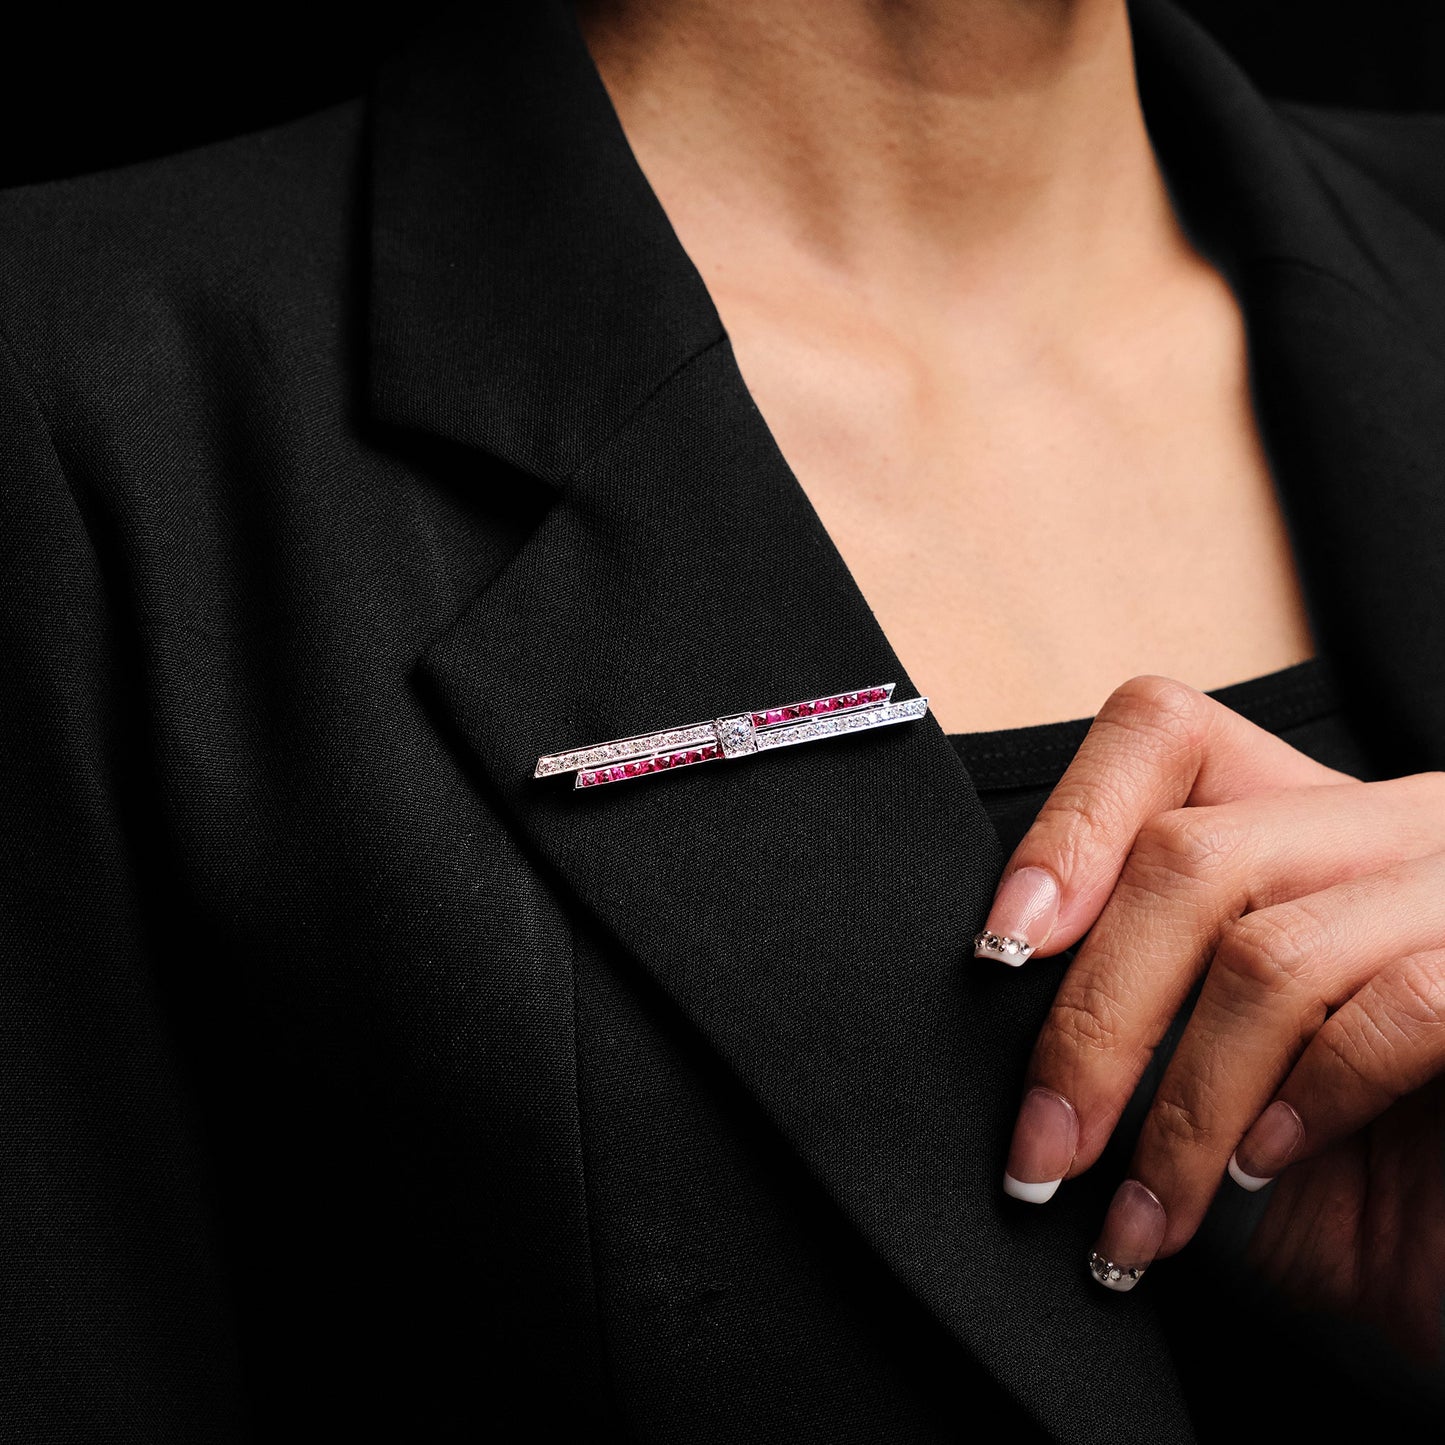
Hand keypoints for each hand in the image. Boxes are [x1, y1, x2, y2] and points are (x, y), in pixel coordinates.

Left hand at [974, 675, 1444, 1359]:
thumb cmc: (1343, 1174)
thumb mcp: (1210, 1070)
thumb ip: (1131, 998)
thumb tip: (998, 978)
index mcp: (1301, 820)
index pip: (1162, 734)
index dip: (1069, 829)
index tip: (1001, 951)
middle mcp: (1389, 828)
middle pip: (1188, 857)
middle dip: (1094, 1021)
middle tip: (1045, 1146)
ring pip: (1271, 952)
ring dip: (1182, 1108)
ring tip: (1145, 1209)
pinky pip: (1400, 1007)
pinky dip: (1306, 1100)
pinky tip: (1265, 1168)